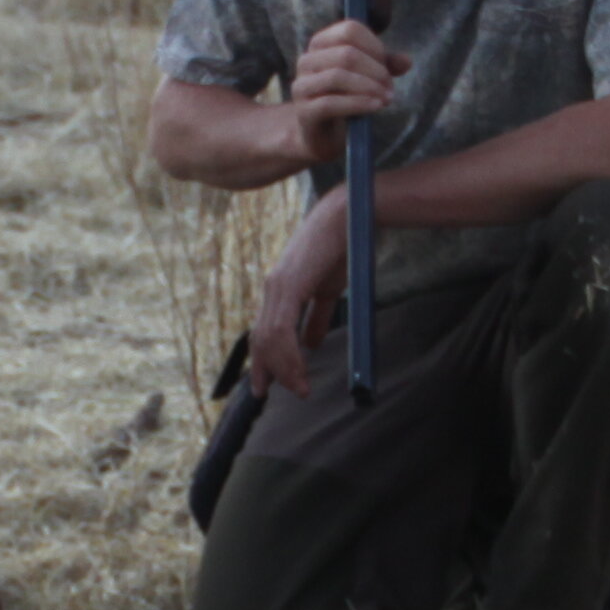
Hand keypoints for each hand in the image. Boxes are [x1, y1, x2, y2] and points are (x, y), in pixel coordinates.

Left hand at [245, 192, 348, 397]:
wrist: (349, 215)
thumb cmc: (342, 246)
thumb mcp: (327, 289)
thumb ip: (316, 316)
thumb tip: (311, 344)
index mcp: (279, 288)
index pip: (264, 330)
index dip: (265, 359)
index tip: (268, 383)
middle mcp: (271, 287)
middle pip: (259, 338)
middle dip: (266, 369)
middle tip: (272, 393)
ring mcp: (277, 286)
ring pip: (269, 339)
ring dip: (283, 369)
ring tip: (299, 389)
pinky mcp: (289, 285)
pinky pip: (282, 329)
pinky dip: (289, 355)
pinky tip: (299, 371)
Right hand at [280, 18, 403, 172]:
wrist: (321, 134)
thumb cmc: (345, 98)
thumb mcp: (367, 78)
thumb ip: (385, 66)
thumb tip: (407, 61)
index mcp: (321, 43)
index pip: (350, 30)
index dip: (374, 46)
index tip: (387, 65)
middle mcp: (307, 60)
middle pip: (346, 54)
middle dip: (376, 71)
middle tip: (390, 87)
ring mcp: (302, 86)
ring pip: (338, 76)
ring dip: (370, 87)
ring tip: (387, 98)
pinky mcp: (304, 111)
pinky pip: (331, 103)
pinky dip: (359, 103)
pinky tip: (376, 106)